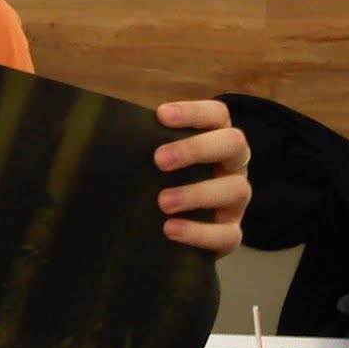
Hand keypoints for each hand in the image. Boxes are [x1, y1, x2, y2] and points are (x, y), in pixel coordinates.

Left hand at [152, 99, 249, 255]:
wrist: (169, 234)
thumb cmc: (158, 182)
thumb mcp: (153, 162)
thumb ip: (143, 145)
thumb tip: (112, 133)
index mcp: (215, 139)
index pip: (217, 115)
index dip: (194, 112)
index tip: (161, 115)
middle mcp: (232, 166)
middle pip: (234, 143)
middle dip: (196, 149)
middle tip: (159, 160)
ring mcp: (235, 201)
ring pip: (236, 189)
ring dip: (197, 193)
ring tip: (162, 202)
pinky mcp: (231, 233)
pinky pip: (228, 235)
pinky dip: (199, 232)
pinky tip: (170, 229)